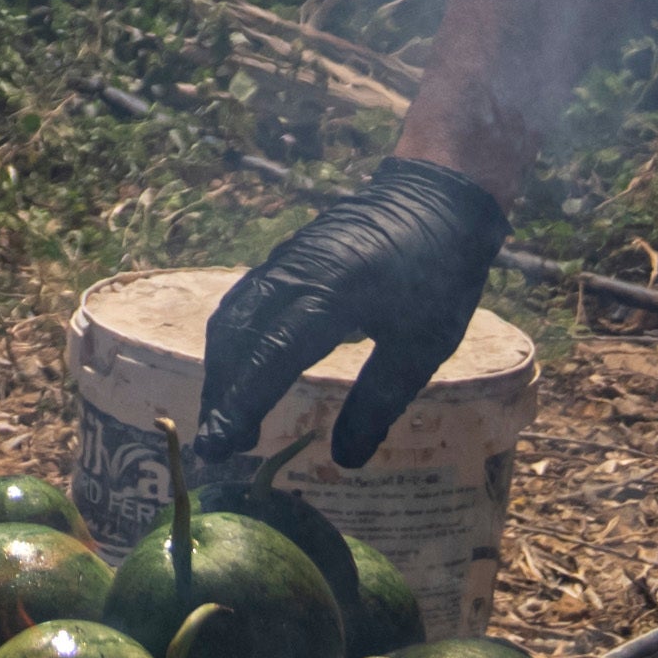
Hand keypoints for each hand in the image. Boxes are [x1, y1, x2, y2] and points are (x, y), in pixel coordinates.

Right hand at [197, 158, 511, 471]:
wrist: (436, 197)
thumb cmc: (439, 275)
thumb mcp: (421, 347)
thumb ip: (378, 403)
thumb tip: (344, 459)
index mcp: (331, 297)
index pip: (269, 358)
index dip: (240, 405)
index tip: (219, 447)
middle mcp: (294, 276)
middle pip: (236, 340)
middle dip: (220, 395)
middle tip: (220, 447)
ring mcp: (284, 261)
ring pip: (232, 319)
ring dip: (222, 371)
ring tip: (228, 416)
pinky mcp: (285, 256)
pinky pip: (243, 301)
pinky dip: (233, 342)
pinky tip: (243, 369)